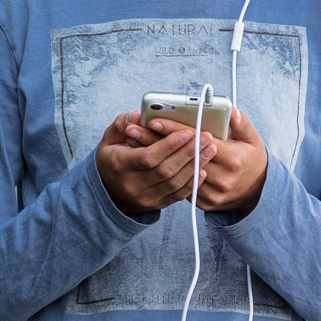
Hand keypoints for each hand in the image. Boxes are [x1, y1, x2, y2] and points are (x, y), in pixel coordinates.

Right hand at [95, 111, 212, 214]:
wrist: (110, 188)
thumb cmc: (113, 156)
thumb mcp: (110, 138)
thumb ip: (123, 124)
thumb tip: (139, 115)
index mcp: (120, 165)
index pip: (149, 157)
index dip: (170, 145)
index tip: (187, 132)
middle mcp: (132, 186)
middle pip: (166, 170)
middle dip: (188, 152)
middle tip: (205, 137)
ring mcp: (145, 198)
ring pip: (175, 184)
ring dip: (195, 165)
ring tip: (210, 149)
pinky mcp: (156, 205)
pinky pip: (178, 196)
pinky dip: (192, 183)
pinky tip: (203, 169)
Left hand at [126, 108, 267, 212]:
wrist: (258, 192)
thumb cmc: (251, 159)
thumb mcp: (252, 139)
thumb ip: (242, 123)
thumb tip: (230, 109)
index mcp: (231, 159)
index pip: (197, 141)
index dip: (174, 130)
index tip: (154, 121)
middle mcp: (221, 179)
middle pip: (180, 158)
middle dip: (154, 142)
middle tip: (132, 129)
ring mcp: (211, 194)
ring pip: (175, 174)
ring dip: (153, 158)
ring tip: (133, 143)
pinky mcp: (204, 204)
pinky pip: (178, 186)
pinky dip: (161, 173)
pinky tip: (145, 161)